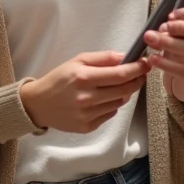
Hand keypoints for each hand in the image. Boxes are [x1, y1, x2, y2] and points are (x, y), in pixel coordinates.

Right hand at [20, 51, 150, 133]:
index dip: (137, 69)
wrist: (38, 104)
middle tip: (140, 74)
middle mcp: (86, 98)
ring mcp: (87, 115)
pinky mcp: (87, 127)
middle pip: (124, 90)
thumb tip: (124, 57)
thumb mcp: (77, 61)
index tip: (146, 64)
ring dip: (124, 93)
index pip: (120, 74)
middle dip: (137, 80)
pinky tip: (103, 99)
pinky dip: (112, 105)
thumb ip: (102, 58)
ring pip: (119, 103)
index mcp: (83, 78)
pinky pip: (110, 114)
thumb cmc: (58, 79)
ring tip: (118, 86)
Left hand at [144, 6, 183, 105]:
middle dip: (182, 27)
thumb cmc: (181, 52)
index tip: (170, 16)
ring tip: (151, 40)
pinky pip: (183, 70)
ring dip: (170, 43)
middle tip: (161, 27)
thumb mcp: (178, 37)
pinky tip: (152, 59)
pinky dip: (166, 63)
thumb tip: (158, 30)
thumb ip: (171, 31)